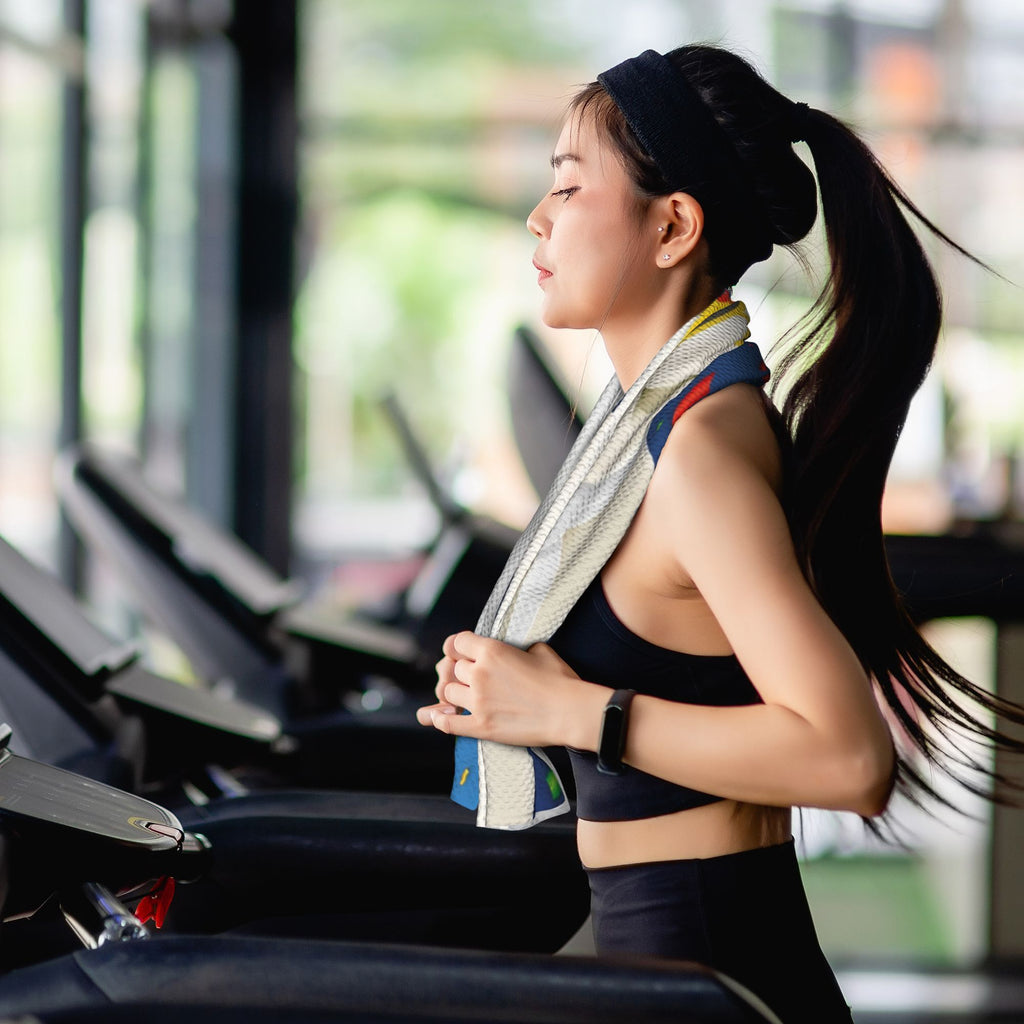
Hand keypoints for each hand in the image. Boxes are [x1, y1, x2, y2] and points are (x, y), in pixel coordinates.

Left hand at [415, 632, 607, 749]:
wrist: (569, 712)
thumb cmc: (559, 680)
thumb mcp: (538, 650)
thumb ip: (514, 648)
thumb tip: (510, 652)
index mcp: (491, 651)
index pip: (456, 642)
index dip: (458, 647)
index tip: (461, 653)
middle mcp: (479, 674)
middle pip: (451, 668)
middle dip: (458, 671)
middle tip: (468, 677)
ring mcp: (478, 701)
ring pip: (447, 692)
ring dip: (453, 693)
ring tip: (463, 695)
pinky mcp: (480, 726)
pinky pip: (447, 722)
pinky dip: (438, 718)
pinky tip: (436, 715)